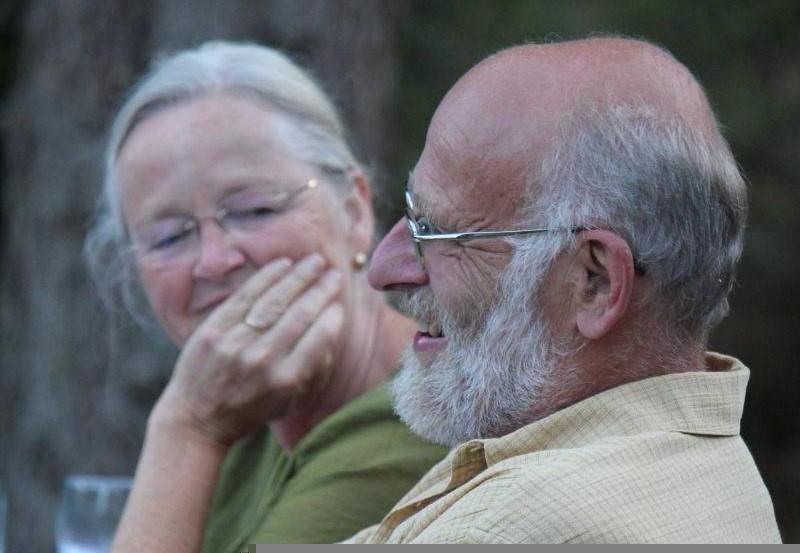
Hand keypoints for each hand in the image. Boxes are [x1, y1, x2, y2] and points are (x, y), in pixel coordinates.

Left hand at [154, 254, 343, 447]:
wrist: (197, 419)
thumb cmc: (251, 409)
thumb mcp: (289, 401)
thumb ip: (313, 367)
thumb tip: (332, 326)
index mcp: (286, 381)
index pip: (319, 338)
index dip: (333, 317)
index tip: (340, 304)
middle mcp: (262, 360)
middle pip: (299, 314)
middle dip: (321, 290)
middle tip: (336, 275)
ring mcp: (235, 343)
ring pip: (274, 300)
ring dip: (299, 277)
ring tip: (315, 262)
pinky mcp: (213, 331)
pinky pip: (245, 296)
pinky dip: (267, 277)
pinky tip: (284, 265)